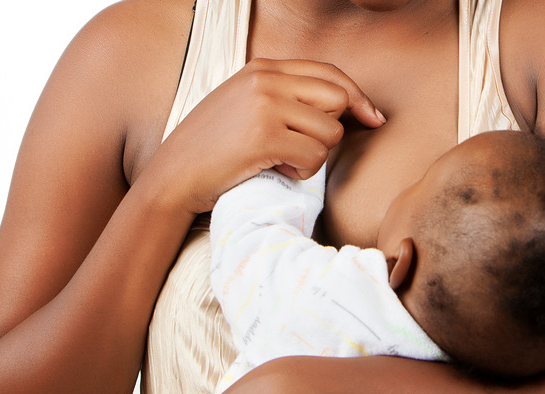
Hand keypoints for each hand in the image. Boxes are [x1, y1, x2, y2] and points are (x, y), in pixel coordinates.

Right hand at [143, 58, 384, 213]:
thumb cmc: (212, 148)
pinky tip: (276, 171)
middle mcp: (266, 79)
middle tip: (303, 149)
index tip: (372, 118)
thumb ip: (284, 96)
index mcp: (263, 67)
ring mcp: (266, 106)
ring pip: (331, 133)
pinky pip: (315, 157)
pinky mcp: (265, 137)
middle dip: (331, 131)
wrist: (173, 175)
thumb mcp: (245, 105)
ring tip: (281, 162)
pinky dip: (302, 173)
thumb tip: (342, 106)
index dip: (358, 97)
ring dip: (313, 157)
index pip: (329, 73)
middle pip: (338, 100)